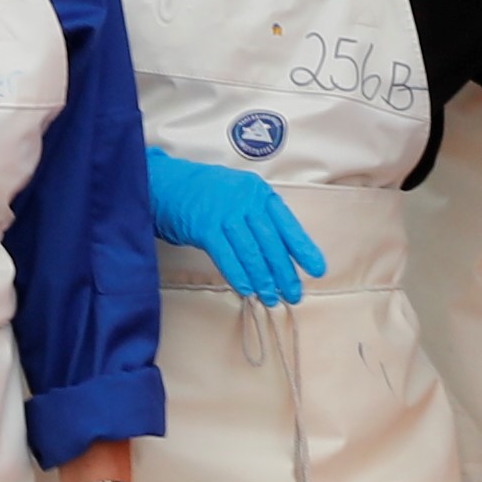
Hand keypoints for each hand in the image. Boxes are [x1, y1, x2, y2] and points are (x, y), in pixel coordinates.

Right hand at [143, 151, 321, 307]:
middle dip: (284, 273)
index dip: (304, 249)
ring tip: (270, 298)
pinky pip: (227, 257)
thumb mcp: (239, 196)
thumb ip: (259, 218)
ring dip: (263, 280)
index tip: (317, 270)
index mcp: (259, 192)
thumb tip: (282, 253)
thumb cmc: (204, 194)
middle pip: (271, 243)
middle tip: (293, 294)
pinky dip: (239, 276)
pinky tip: (247, 289)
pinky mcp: (205, 226)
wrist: (165, 184)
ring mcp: (225, 212)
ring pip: (251, 252)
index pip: (287, 224)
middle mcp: (245, 200)